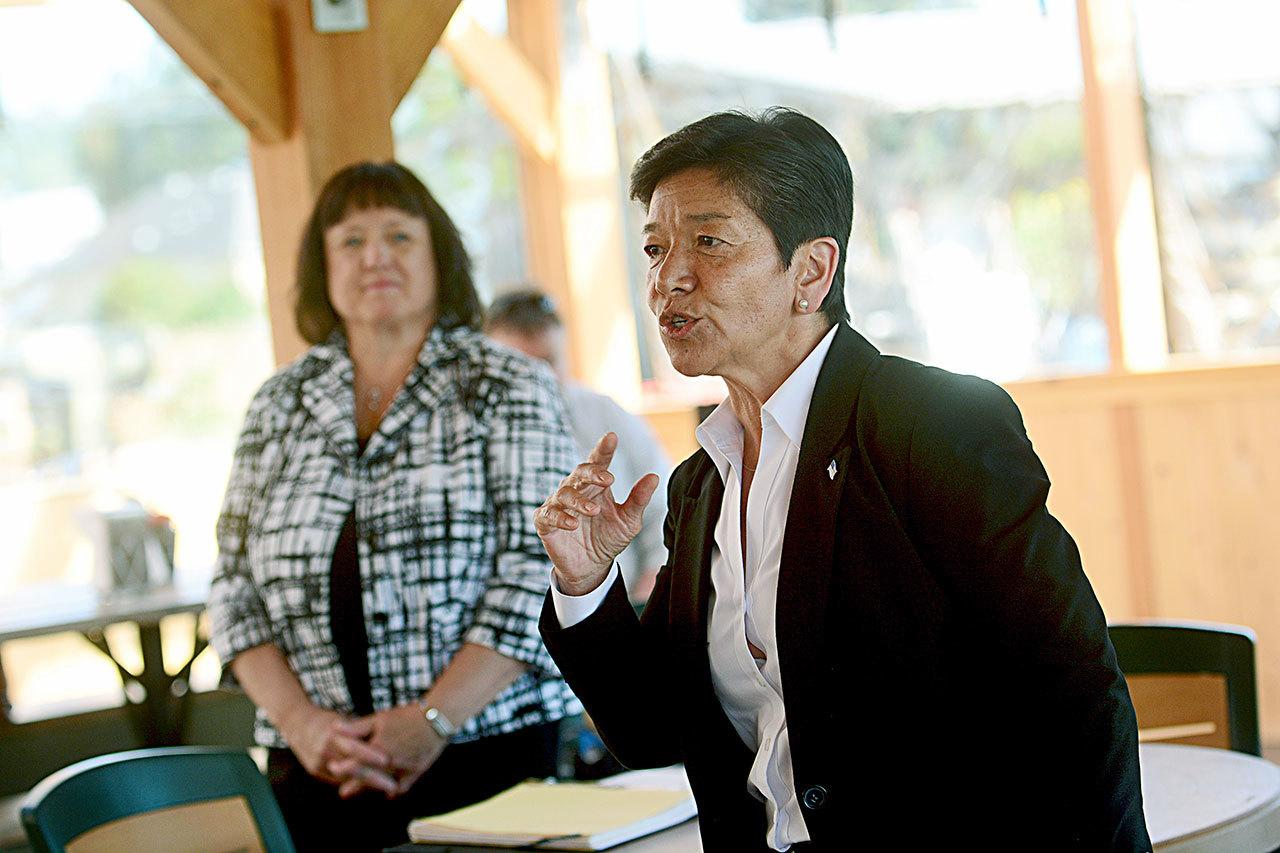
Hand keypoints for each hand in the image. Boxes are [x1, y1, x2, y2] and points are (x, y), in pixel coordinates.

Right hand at [278, 703, 395, 794]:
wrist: (297, 724)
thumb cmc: (328, 720)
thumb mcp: (344, 719)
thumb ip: (360, 731)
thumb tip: (384, 738)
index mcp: (333, 734)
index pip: (354, 747)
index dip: (371, 756)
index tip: (388, 761)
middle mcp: (325, 750)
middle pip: (352, 768)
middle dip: (374, 779)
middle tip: (393, 787)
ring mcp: (319, 763)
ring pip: (347, 778)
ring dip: (367, 785)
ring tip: (388, 789)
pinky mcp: (316, 771)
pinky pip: (338, 780)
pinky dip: (354, 784)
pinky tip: (370, 787)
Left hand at [331, 704, 447, 798]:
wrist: (437, 719)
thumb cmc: (406, 716)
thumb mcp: (379, 718)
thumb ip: (356, 727)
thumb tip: (333, 727)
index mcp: (377, 750)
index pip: (354, 765)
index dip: (342, 769)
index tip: (333, 769)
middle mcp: (389, 764)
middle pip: (367, 779)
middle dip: (354, 786)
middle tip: (343, 793)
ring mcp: (403, 770)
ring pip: (383, 784)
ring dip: (372, 789)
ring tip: (363, 792)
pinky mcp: (416, 771)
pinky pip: (403, 786)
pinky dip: (394, 790)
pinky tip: (389, 793)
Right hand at [535, 432, 659, 595]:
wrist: (592, 566)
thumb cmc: (609, 537)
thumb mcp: (629, 521)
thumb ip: (638, 500)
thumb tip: (654, 477)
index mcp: (596, 485)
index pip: (599, 462)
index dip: (604, 449)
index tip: (612, 437)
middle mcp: (576, 490)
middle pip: (579, 472)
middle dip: (592, 473)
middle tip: (608, 480)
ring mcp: (559, 505)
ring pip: (564, 493)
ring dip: (579, 500)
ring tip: (593, 510)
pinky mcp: (546, 522)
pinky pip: (548, 514)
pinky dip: (559, 517)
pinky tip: (572, 523)